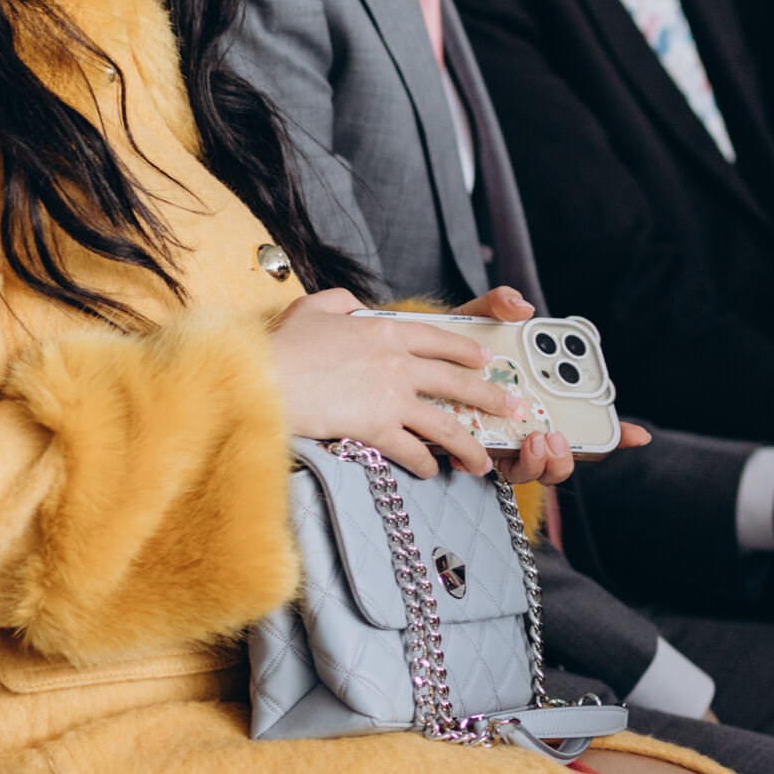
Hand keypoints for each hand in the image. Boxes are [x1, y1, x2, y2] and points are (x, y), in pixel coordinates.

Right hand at [272, 288, 523, 477]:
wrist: (264, 378)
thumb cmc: (282, 345)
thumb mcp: (312, 307)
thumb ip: (339, 302)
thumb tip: (353, 305)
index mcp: (384, 331)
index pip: (438, 339)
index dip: (465, 350)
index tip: (483, 359)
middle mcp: (397, 363)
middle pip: (456, 381)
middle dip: (488, 396)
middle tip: (509, 407)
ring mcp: (390, 397)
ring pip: (445, 424)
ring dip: (469, 444)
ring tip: (483, 461)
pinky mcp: (376, 428)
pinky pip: (411, 451)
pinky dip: (424, 464)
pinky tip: (431, 471)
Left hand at [452, 283, 649, 482]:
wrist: (409, 362)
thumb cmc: (452, 346)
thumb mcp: (476, 320)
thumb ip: (498, 306)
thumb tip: (522, 306)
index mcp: (541, 398)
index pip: (586, 420)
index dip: (618, 433)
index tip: (637, 435)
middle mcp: (527, 426)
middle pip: (563, 455)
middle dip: (570, 454)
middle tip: (558, 435)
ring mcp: (501, 444)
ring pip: (532, 470)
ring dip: (539, 463)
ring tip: (532, 441)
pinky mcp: (469, 453)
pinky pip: (484, 470)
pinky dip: (483, 465)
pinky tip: (477, 454)